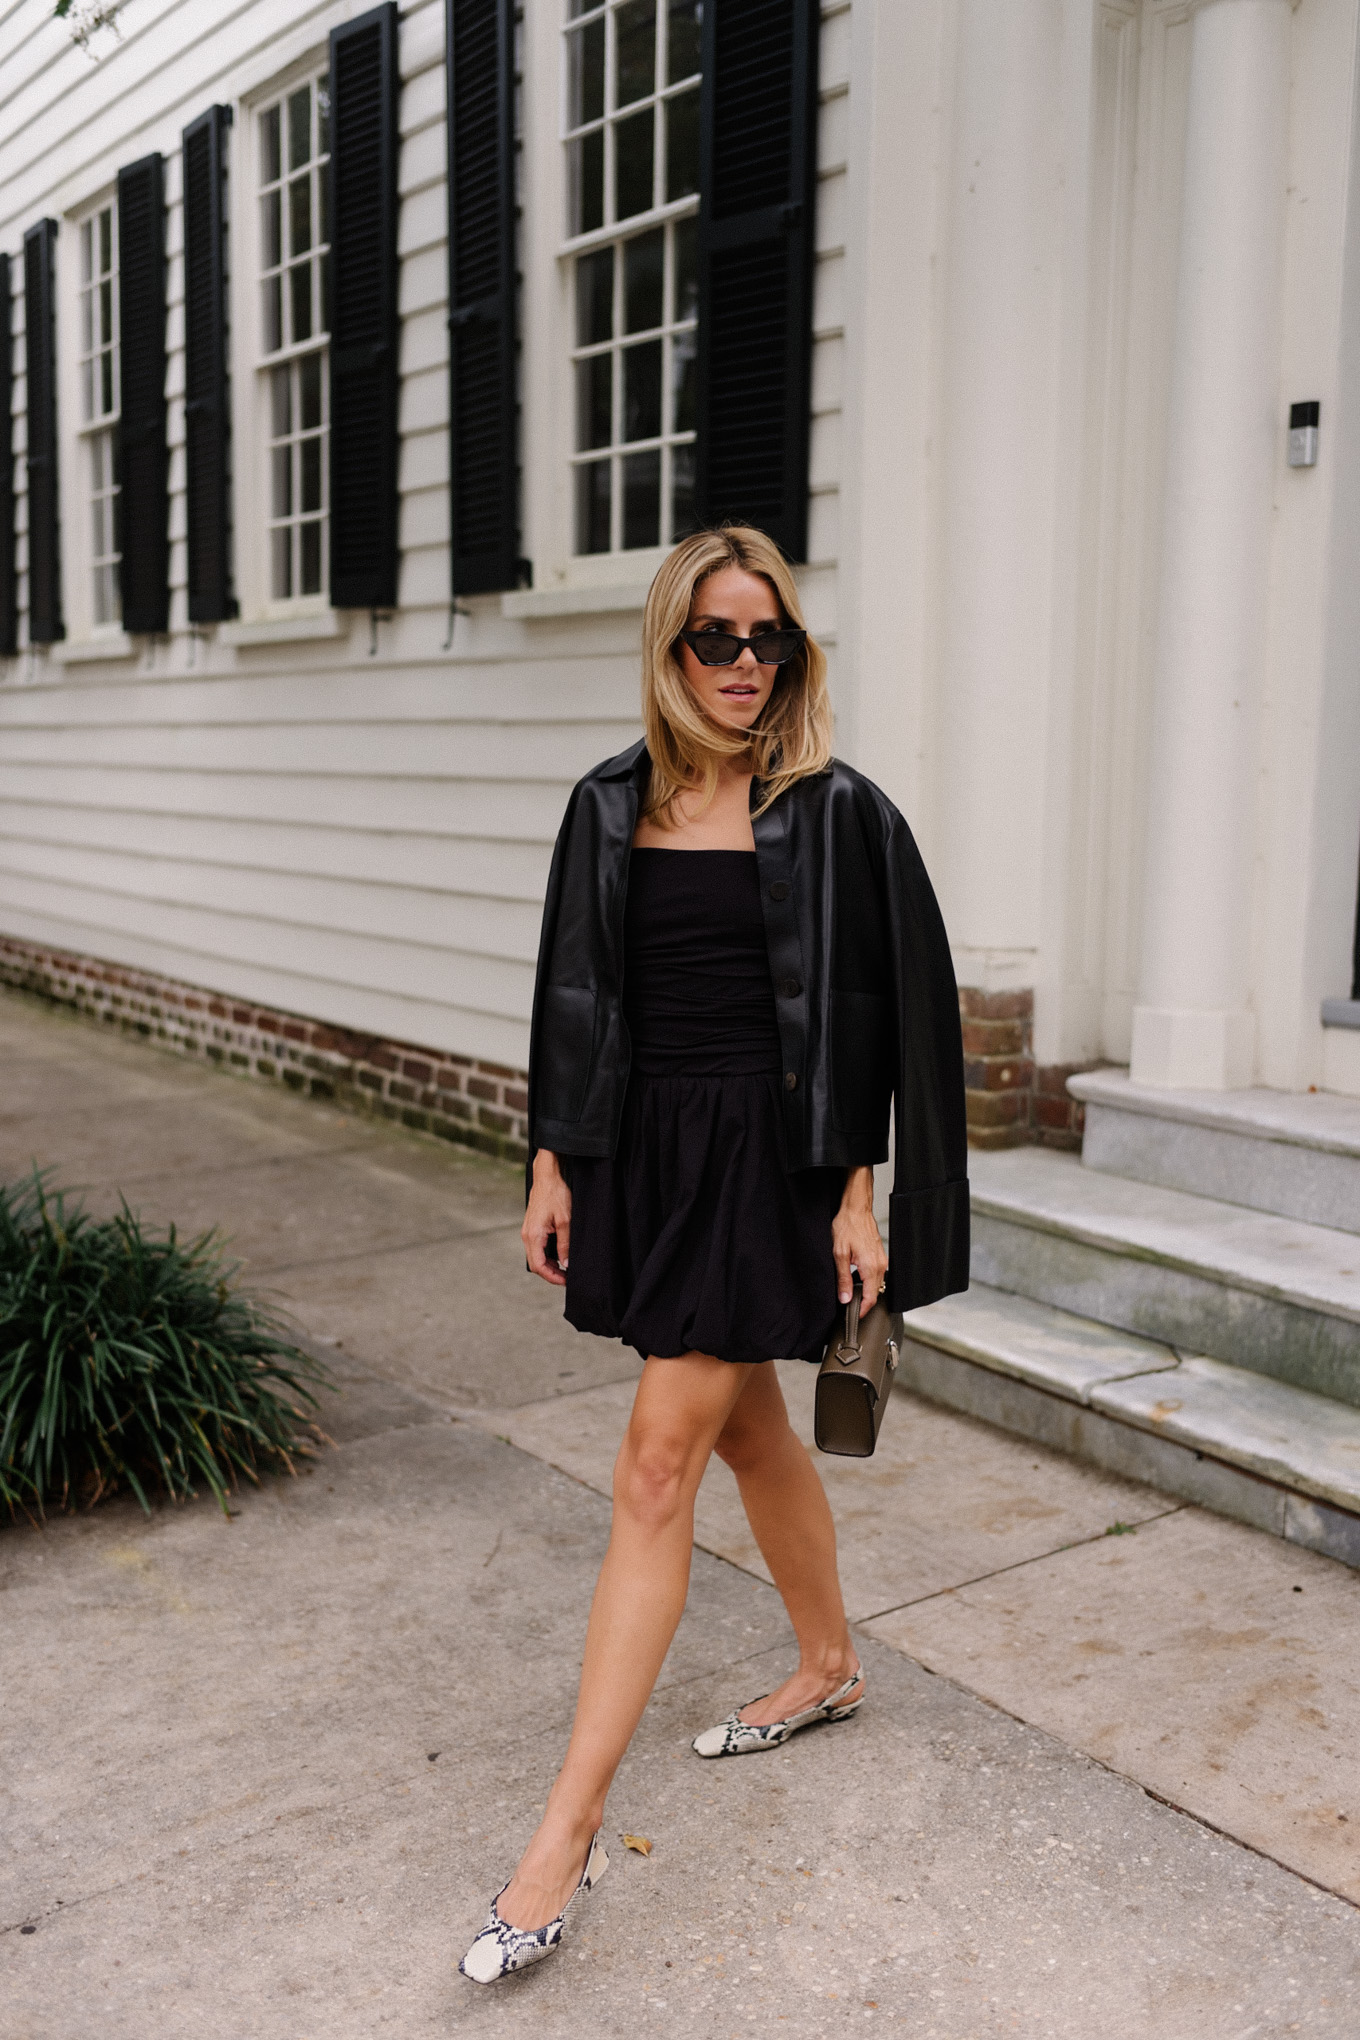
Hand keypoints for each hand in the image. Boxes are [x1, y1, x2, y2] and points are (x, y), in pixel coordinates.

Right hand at [523, 1149, 570, 1285]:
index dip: (552, 1277)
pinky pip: (536, 1248)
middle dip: (551, 1274)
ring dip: (549, 1266)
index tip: (566, 1281)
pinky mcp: (531, 1228)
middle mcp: (527, 1235)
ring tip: (565, 1270)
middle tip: (567, 1278)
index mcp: (533, 1235)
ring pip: (536, 1257)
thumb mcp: (565, 1221)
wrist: (546, 1177)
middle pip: (536, 1264)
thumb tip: (565, 1263)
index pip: (539, 1266)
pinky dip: (546, 1256)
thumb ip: (565, 1244)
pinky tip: (558, 1257)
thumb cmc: (556, 1195)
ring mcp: (527, 1232)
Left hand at [831, 1166, 887, 1309]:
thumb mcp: (839, 1254)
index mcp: (871, 1267)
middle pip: (875, 1293)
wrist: (856, 1209)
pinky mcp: (880, 1256)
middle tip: (851, 1308)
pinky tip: (857, 1280)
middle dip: (864, 1303)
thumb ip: (842, 1278)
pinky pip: (877, 1275)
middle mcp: (880, 1265)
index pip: (871, 1297)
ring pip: (877, 1284)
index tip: (854, 1316)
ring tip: (852, 1295)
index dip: (863, 1309)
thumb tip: (844, 1298)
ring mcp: (882, 1260)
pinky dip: (869, 1282)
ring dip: (866, 1292)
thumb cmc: (847, 1226)